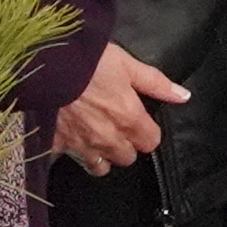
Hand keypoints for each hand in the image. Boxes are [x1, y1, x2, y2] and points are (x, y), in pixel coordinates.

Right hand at [51, 45, 186, 174]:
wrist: (43, 64)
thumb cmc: (88, 60)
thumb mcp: (127, 64)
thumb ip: (156, 83)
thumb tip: (184, 97)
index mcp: (129, 118)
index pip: (151, 142)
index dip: (147, 132)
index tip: (139, 120)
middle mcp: (108, 138)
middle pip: (126, 158)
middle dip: (125, 145)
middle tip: (115, 126)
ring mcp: (81, 145)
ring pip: (100, 167)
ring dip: (100, 155)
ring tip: (93, 137)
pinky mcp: (57, 145)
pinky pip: (69, 160)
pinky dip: (70, 152)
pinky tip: (67, 137)